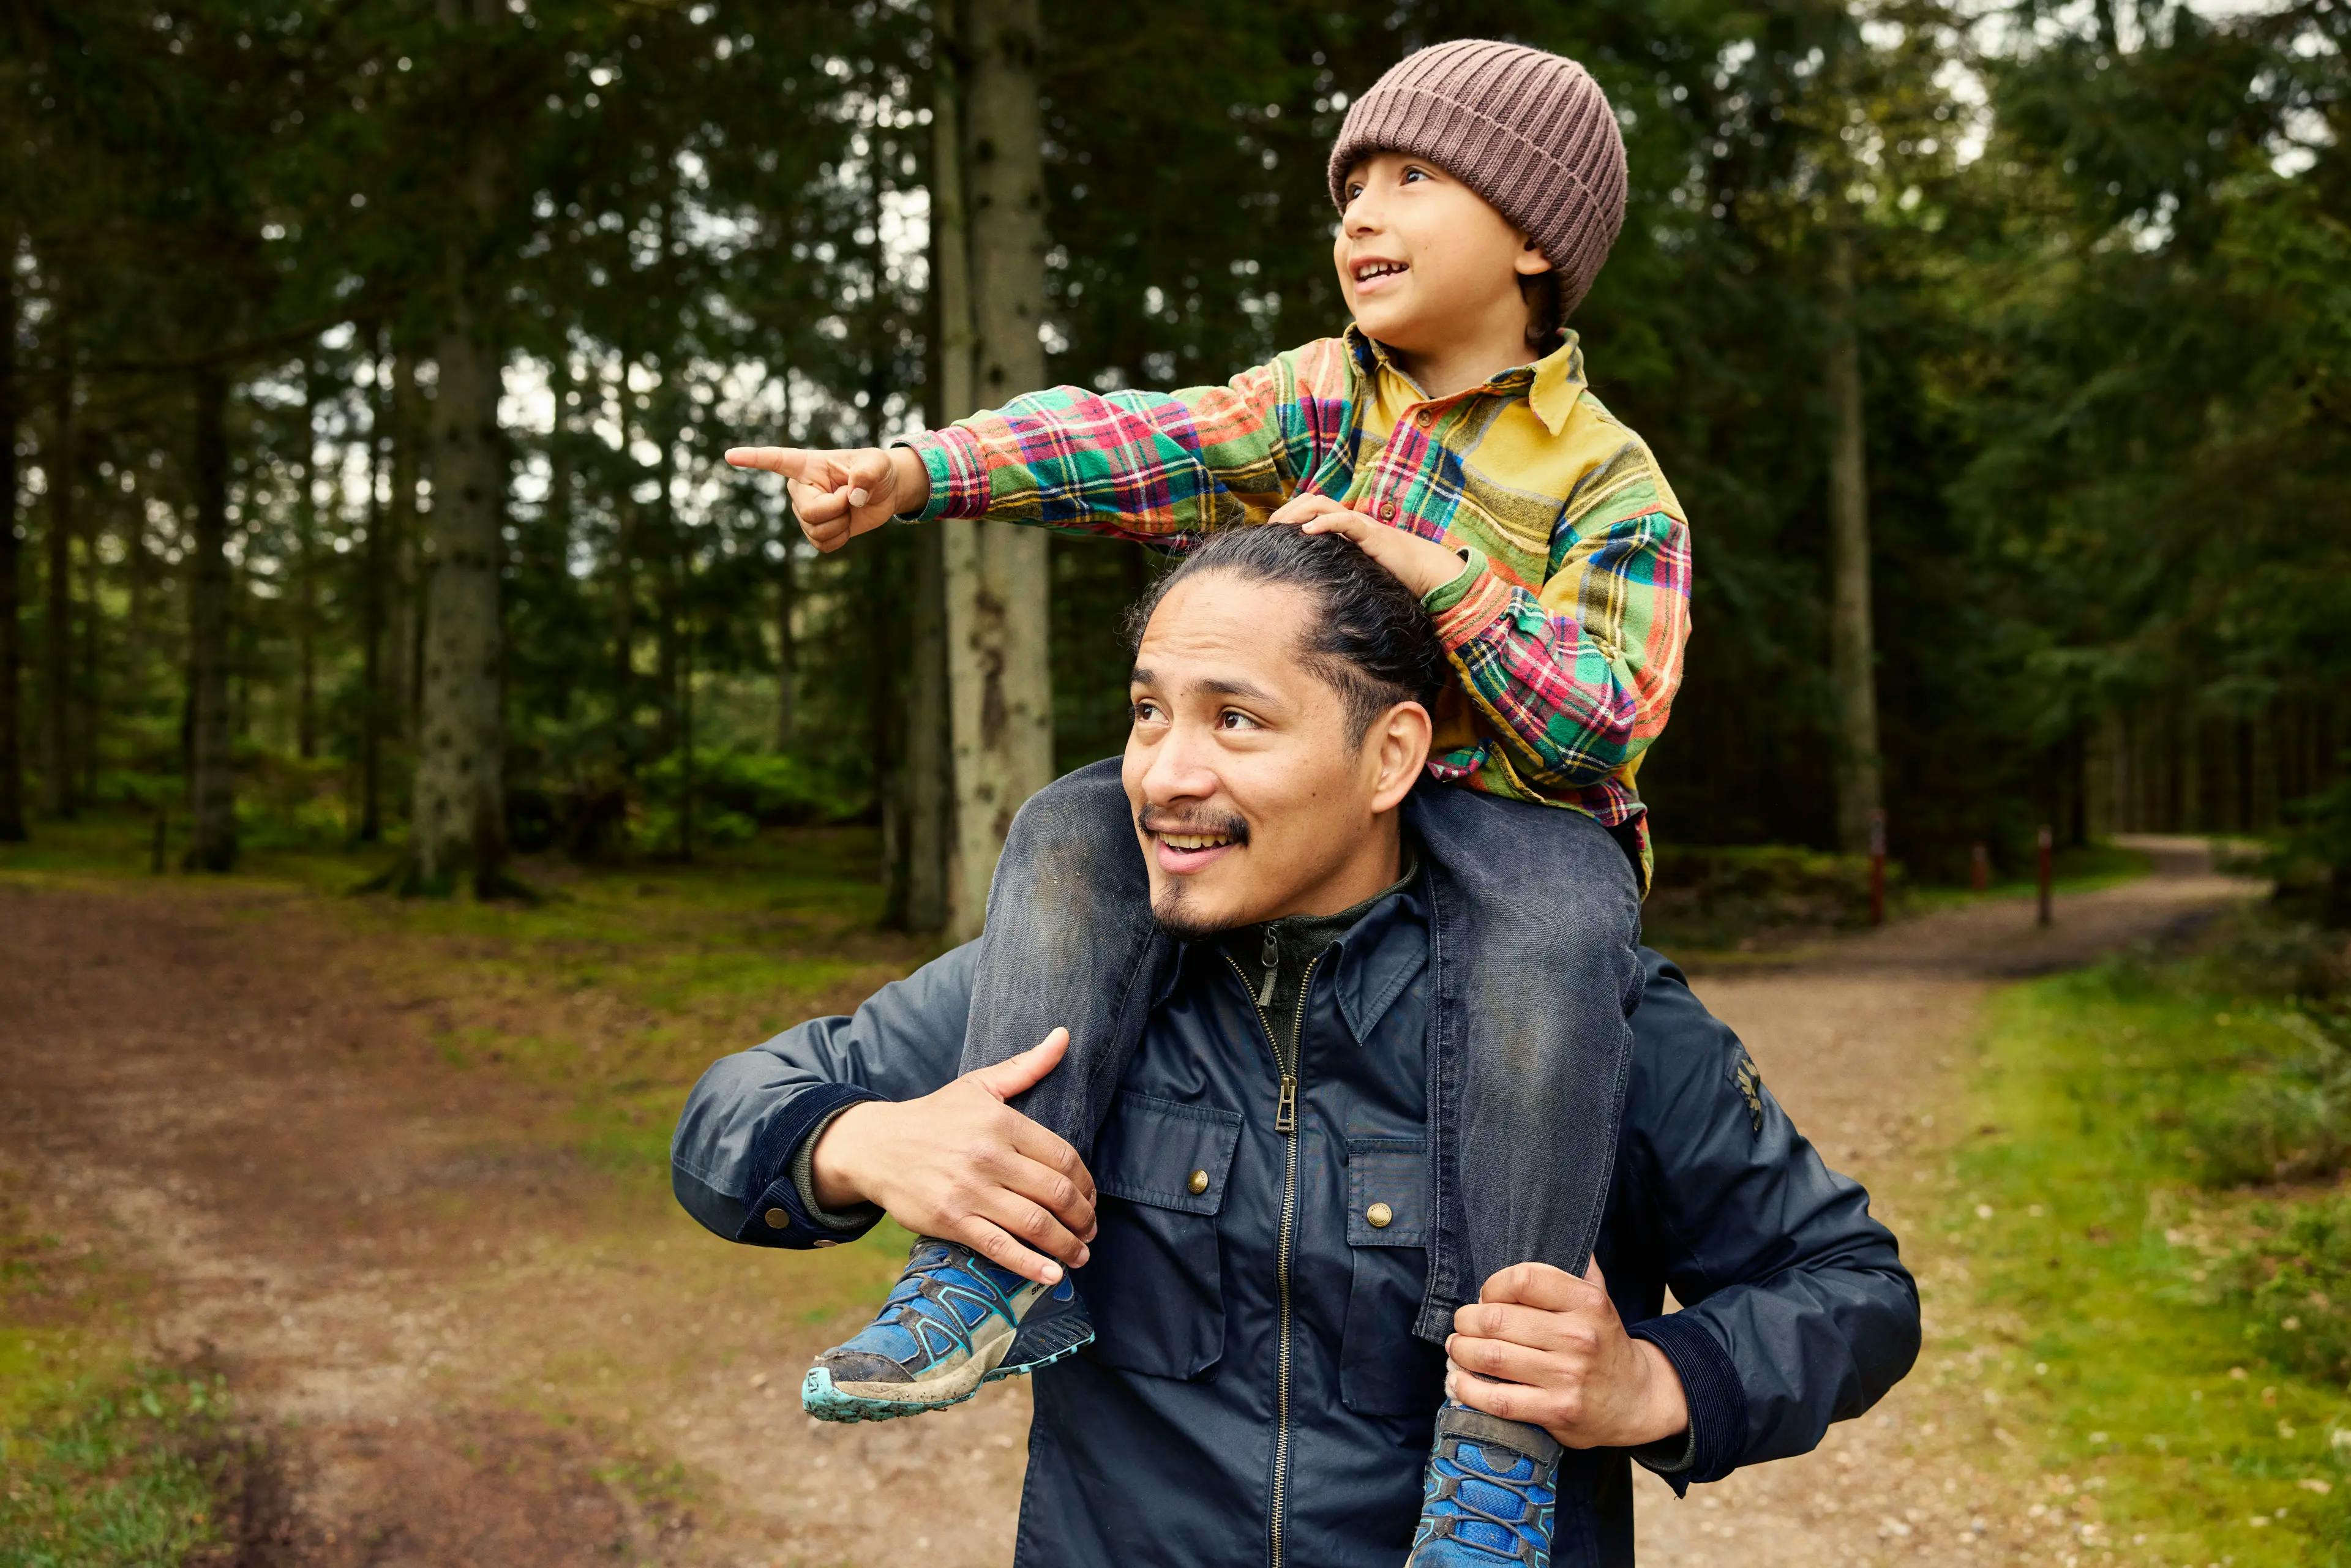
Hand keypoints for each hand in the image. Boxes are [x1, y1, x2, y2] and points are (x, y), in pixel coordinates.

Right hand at [724, 443, 932, 551]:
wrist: (885, 493)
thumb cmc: (878, 470)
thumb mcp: (878, 465)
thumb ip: (868, 474)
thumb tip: (852, 498)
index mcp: (808, 465)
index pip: (776, 460)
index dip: (753, 459)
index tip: (729, 455)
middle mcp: (801, 489)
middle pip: (810, 512)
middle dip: (838, 508)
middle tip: (851, 495)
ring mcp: (806, 512)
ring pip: (816, 531)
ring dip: (841, 523)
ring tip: (849, 506)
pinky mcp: (815, 532)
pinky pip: (823, 545)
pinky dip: (841, 538)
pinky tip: (846, 524)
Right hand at [807, 1028, 1097, 1286]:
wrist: (876, 1146)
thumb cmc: (934, 1116)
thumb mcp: (980, 1085)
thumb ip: (1026, 1066)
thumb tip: (1064, 1035)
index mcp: (1002, 1123)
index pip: (1063, 1157)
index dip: (1086, 1183)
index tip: (1091, 1198)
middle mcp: (990, 1156)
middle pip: (1056, 1193)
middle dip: (1083, 1218)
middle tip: (1091, 1231)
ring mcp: (970, 1190)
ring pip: (1035, 1224)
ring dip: (1067, 1245)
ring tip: (1080, 1254)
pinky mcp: (951, 1220)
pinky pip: (1000, 1247)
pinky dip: (1031, 1266)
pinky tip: (1053, 1276)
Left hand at [1268, 491, 1469, 597]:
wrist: (1423, 571)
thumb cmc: (1391, 572)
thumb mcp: (1354, 567)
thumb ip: (1335, 564)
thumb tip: (1308, 581)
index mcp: (1345, 526)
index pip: (1311, 508)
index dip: (1289, 514)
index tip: (1271, 531)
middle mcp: (1351, 520)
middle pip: (1312, 500)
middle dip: (1288, 510)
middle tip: (1270, 528)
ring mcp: (1361, 524)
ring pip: (1324, 504)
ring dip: (1300, 512)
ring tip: (1282, 526)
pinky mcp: (1371, 534)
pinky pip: (1345, 522)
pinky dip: (1325, 523)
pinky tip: (1307, 531)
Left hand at [1445, 1259, 1689, 1450]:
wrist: (1637, 1400)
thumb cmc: (1604, 1342)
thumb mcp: (1599, 1298)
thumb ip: (1577, 1266)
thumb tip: (1554, 1225)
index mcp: (1587, 1301)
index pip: (1523, 1279)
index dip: (1493, 1286)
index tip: (1486, 1297)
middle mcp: (1578, 1337)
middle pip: (1498, 1320)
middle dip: (1467, 1321)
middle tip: (1461, 1324)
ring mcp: (1567, 1377)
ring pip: (1493, 1358)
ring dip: (1462, 1351)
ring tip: (1457, 1348)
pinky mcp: (1557, 1412)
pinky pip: (1499, 1400)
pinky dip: (1470, 1389)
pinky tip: (1461, 1381)